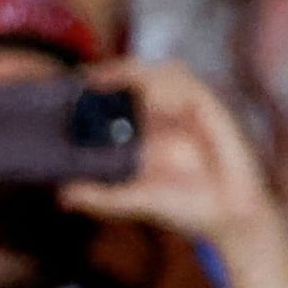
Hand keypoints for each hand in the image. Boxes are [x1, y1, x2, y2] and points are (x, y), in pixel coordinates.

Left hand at [64, 57, 287, 287]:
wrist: (226, 218)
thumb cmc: (186, 207)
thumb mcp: (135, 200)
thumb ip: (102, 197)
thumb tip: (62, 195)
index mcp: (152, 127)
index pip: (127, 91)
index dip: (105, 80)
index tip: (77, 84)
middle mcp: (172, 114)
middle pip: (145, 72)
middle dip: (118, 69)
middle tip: (89, 79)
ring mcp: (194, 110)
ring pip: (168, 72)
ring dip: (141, 72)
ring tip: (113, 81)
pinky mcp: (214, 112)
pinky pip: (191, 88)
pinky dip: (170, 88)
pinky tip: (150, 100)